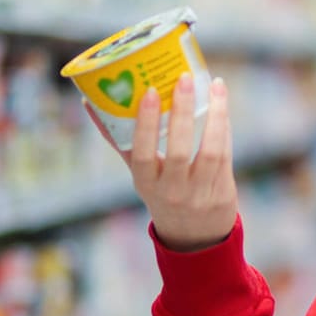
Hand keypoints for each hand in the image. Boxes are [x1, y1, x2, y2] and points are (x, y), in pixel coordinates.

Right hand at [95, 73, 237, 252]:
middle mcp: (172, 191)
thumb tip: (89, 103)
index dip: (146, 124)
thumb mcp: (140, 174)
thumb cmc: (162, 192)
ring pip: (209, 151)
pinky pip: (225, 154)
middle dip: (182, 112)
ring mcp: (199, 193)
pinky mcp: (223, 191)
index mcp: (146, 184)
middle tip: (185, 79)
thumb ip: (121, 141)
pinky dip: (224, 127)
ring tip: (215, 85)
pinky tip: (222, 104)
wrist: (194, 236)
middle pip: (178, 151)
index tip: (151, 92)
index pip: (142, 154)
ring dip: (215, 115)